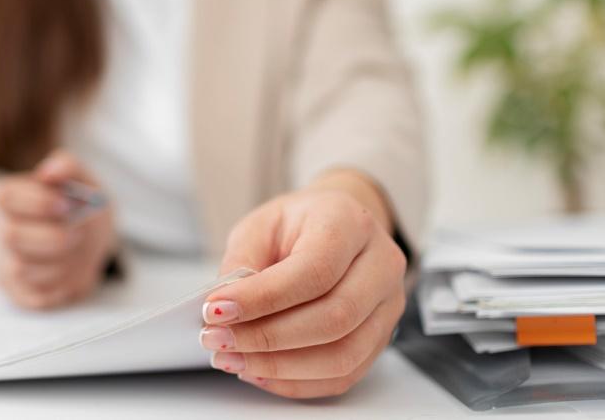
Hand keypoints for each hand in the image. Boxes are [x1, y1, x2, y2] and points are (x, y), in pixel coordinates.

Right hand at [0, 149, 115, 309]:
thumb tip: (51, 170)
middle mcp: (4, 229)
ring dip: (61, 262)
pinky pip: (34, 296)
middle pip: (10, 236)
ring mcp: (8, 262)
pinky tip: (71, 272)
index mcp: (14, 198)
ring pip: (21, 268)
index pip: (5, 197)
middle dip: (53, 237)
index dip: (37, 202)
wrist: (92, 242)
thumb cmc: (82, 207)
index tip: (66, 205)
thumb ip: (69, 168)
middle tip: (79, 233)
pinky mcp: (20, 291)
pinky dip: (60, 286)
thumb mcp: (84, 181)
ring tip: (76, 251)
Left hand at [200, 173, 406, 398]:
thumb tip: (223, 308)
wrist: (337, 226)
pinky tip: (260, 371)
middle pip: (334, 318)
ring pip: (342, 355)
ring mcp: (388, 304)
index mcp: (350, 223)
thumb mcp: (261, 225)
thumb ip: (242, 262)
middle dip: (267, 338)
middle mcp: (380, 264)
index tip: (216, 310)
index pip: (314, 271)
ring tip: (233, 359)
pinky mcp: (382, 337)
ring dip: (280, 367)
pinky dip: (297, 382)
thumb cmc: (298, 224)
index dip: (263, 298)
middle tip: (218, 340)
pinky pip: (344, 375)